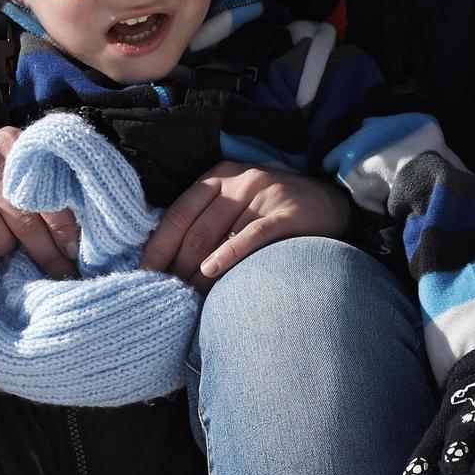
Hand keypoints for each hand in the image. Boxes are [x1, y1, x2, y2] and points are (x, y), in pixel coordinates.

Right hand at [0, 126, 79, 276]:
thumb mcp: (14, 165)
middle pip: (25, 223)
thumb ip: (45, 187)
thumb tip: (76, 239)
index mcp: (8, 143)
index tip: (74, 252)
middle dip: (46, 253)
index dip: (65, 230)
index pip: (47, 195)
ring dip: (3, 248)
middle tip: (59, 270)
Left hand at [139, 162, 349, 287]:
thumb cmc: (275, 211)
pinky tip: (212, 272)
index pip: (178, 213)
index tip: (142, 274)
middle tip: (164, 295)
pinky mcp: (286, 213)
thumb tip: (170, 265)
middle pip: (195, 229)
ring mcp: (264, 194)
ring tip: (185, 298)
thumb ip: (209, 223)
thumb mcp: (239, 204)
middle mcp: (238, 180)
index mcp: (219, 176)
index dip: (157, 246)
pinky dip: (228, 254)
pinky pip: (251, 235)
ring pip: (217, 236)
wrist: (332, 202)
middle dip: (175, 267)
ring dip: (197, 272)